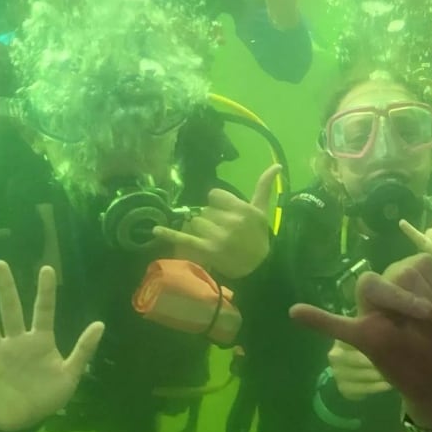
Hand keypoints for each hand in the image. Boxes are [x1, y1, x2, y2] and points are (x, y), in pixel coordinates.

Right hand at [0, 261, 103, 431]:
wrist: (25, 421)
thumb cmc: (49, 396)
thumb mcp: (71, 373)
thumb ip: (84, 349)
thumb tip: (100, 324)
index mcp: (41, 341)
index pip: (44, 310)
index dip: (45, 291)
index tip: (46, 269)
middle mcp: (17, 341)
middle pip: (11, 308)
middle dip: (6, 287)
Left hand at [153, 164, 280, 278]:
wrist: (259, 267)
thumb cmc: (259, 236)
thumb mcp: (263, 210)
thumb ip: (264, 186)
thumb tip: (276, 164)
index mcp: (242, 209)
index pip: (214, 195)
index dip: (218, 203)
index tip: (226, 213)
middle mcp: (230, 221)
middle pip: (204, 209)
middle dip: (211, 218)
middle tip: (223, 230)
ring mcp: (217, 236)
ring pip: (195, 221)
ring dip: (200, 228)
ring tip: (213, 238)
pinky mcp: (206, 250)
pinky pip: (184, 238)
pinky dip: (169, 234)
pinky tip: (155, 230)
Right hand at [290, 241, 431, 422]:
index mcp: (406, 278)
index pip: (418, 264)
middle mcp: (385, 289)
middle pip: (399, 271)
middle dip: (423, 300)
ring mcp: (370, 312)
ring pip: (375, 287)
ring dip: (401, 307)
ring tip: (411, 331)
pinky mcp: (361, 335)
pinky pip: (335, 323)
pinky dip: (317, 319)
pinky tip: (296, 313)